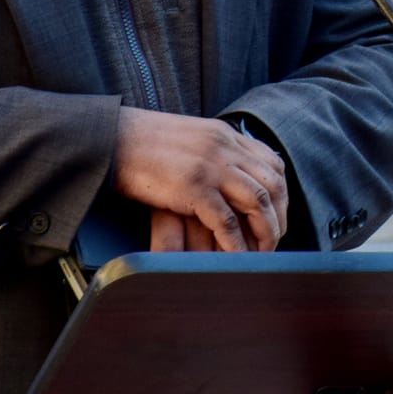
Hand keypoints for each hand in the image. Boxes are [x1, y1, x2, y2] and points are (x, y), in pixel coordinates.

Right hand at [113, 108, 287, 251]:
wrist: (111, 139)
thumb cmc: (143, 144)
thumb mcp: (189, 139)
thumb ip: (213, 151)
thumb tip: (229, 174)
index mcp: (226, 135)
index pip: (272, 164)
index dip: (281, 194)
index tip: (278, 215)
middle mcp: (225, 148)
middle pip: (272, 184)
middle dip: (279, 216)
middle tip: (275, 240)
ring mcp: (211, 166)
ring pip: (257, 203)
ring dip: (265, 232)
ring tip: (263, 253)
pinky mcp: (193, 187)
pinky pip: (226, 221)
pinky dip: (237, 243)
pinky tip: (237, 257)